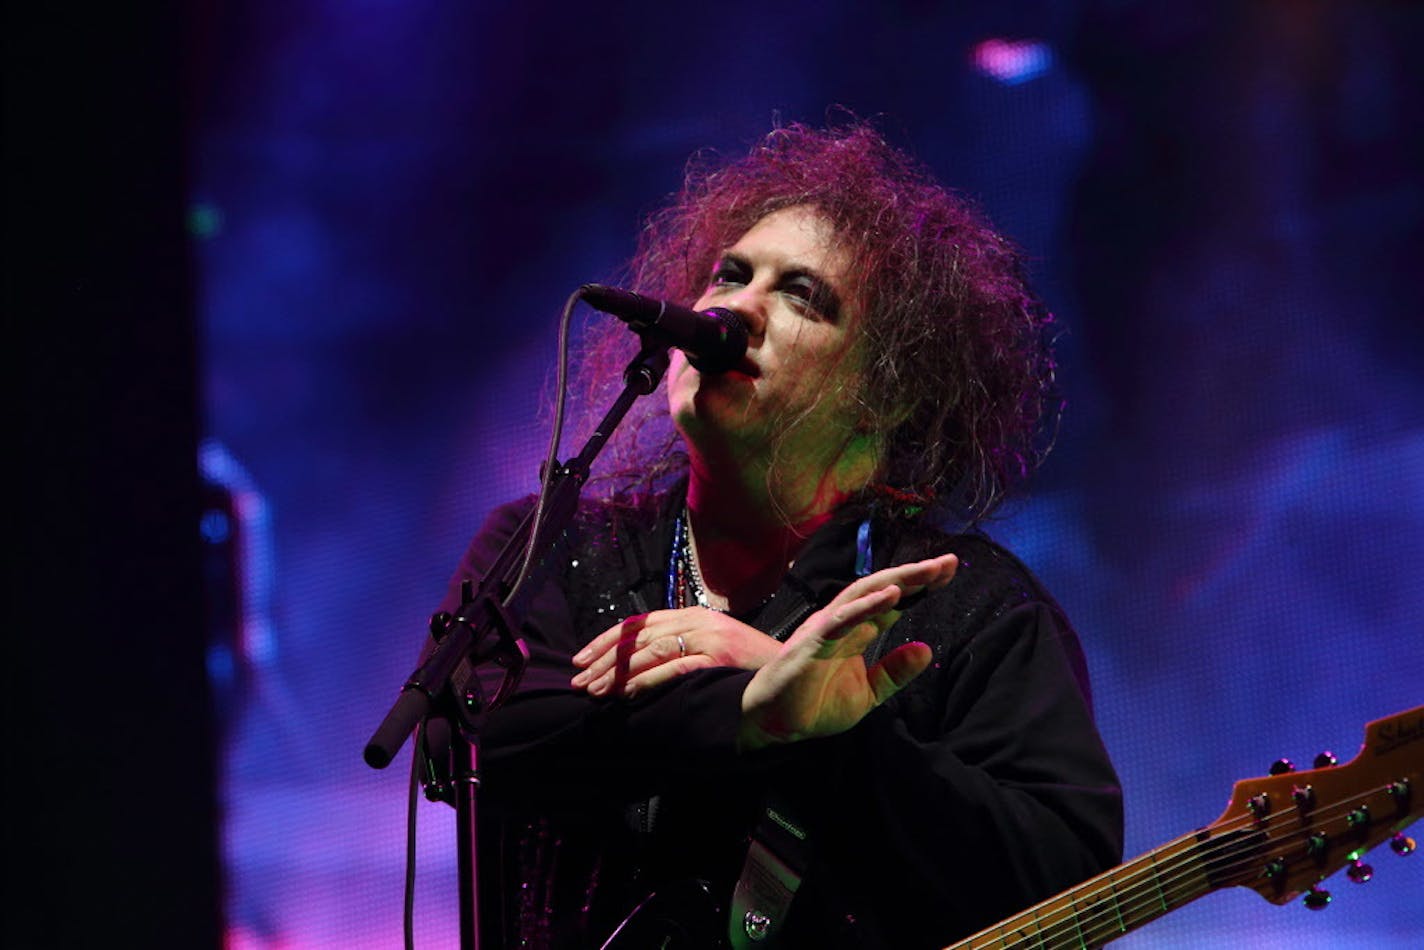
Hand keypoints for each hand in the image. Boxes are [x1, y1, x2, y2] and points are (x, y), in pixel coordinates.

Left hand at [571, 607, 781, 697]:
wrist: (792, 667)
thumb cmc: (749, 663)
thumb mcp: (713, 644)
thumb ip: (682, 645)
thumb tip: (641, 662)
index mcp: (693, 614)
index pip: (638, 623)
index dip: (606, 641)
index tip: (581, 658)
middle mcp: (697, 621)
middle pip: (637, 637)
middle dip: (602, 658)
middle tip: (577, 678)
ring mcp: (708, 638)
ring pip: (649, 652)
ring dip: (617, 672)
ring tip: (593, 690)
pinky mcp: (718, 658)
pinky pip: (673, 668)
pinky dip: (646, 680)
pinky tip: (626, 693)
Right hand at [738, 554, 957, 750]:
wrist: (777, 724)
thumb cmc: (816, 704)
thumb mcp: (868, 693)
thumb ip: (894, 672)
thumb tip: (926, 650)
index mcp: (858, 630)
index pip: (893, 601)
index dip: (920, 586)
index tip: (948, 572)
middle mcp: (844, 621)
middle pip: (883, 588)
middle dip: (916, 574)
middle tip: (949, 562)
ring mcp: (828, 627)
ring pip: (864, 593)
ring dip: (896, 580)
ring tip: (927, 571)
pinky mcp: (814, 641)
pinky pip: (842, 618)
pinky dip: (866, 605)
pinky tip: (891, 595)